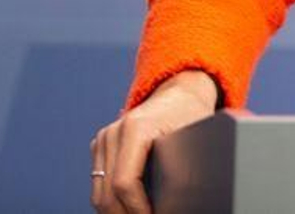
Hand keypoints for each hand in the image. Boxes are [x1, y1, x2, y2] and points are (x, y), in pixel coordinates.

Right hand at [90, 69, 218, 212]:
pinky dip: (111, 200)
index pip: (125, 182)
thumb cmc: (191, 114)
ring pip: (99, 192)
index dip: (137, 209)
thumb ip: (184, 166)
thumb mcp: (195, 136)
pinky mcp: (101, 145)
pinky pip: (100, 183)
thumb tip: (183, 199)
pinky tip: (130, 208)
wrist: (179, 93)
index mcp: (136, 128)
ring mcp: (104, 138)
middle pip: (107, 192)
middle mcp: (114, 132)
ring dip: (116, 211)